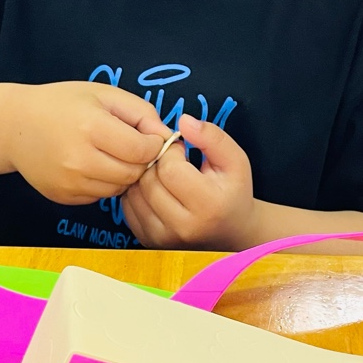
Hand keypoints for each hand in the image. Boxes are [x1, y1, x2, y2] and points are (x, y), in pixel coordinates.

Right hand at [0, 82, 167, 204]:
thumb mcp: (103, 94)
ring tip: (111, 154)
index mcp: (90, 127)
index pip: (142, 150)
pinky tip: (93, 165)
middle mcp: (78, 159)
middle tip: (133, 147)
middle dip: (141, 161)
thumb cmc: (62, 103)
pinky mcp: (62, 197)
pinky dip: (104, 183)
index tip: (147, 136)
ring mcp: (69, 182)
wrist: (14, 126)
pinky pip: (100, 197)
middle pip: (133, 173)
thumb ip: (141, 113)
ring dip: (124, 174)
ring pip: (119, 188)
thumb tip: (167, 138)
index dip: (153, 144)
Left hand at [122, 115, 254, 249]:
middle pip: (149, 182)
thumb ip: (212, 137)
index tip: (181, 151)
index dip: (171, 152)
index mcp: (208, 206)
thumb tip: (183, 121)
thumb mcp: (235, 160)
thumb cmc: (233, 192)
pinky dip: (137, 193)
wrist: (232, 232)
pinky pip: (128, 208)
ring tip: (164, 175)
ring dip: (144, 177)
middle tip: (171, 161)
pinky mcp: (149, 242)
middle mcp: (184, 227)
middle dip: (156, 163)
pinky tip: (155, 189)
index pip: (170, 170)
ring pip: (134, 194)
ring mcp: (163, 239)